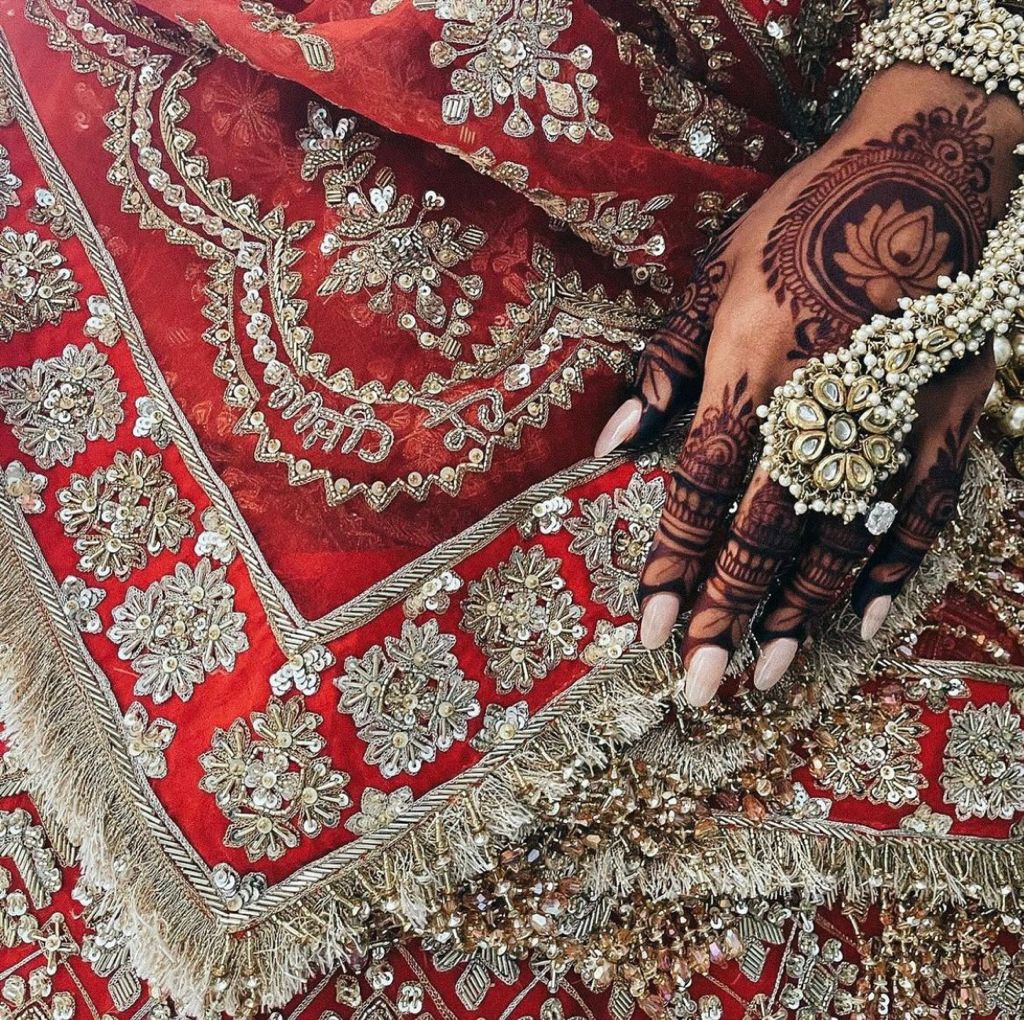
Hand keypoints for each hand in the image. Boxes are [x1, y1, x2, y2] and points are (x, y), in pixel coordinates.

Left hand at [594, 64, 1023, 706]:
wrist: (922, 169)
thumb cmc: (801, 220)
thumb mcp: (715, 275)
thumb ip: (664, 363)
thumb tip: (611, 440)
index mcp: (749, 372)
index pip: (698, 492)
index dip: (672, 564)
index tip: (648, 626)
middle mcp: (815, 410)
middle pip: (761, 535)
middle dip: (726, 614)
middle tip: (701, 683)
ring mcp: (888, 421)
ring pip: (836, 542)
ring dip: (796, 613)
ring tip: (767, 673)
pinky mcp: (945, 421)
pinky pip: (920, 515)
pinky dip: (891, 571)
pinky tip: (863, 620)